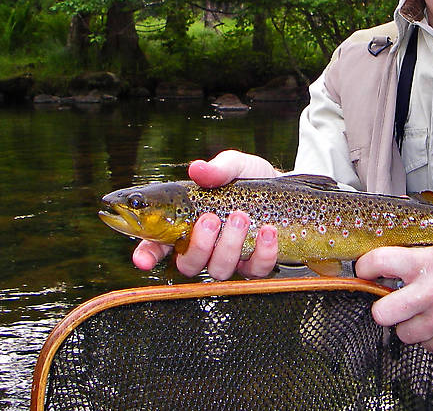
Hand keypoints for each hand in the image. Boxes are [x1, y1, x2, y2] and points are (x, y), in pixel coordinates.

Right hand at [132, 150, 281, 278]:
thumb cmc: (250, 181)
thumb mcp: (235, 166)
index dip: (146, 255)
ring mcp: (231, 260)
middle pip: (188, 264)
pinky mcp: (257, 265)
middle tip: (212, 219)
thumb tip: (198, 169)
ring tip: (242, 217)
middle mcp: (205, 248)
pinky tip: (269, 231)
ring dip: (230, 244)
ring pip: (220, 269)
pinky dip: (263, 251)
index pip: (157, 246)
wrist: (286, 190)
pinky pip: (256, 270)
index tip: (144, 259)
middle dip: (198, 244)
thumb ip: (217, 169)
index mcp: (187, 225)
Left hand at [354, 243, 432, 351]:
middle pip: (381, 313)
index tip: (366, 270)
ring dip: (411, 323)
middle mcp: (432, 290)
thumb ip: (419, 254)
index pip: (378, 262)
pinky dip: (432, 336)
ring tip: (427, 310)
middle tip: (392, 301)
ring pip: (403, 333)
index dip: (365, 267)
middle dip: (383, 308)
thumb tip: (386, 259)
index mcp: (428, 261)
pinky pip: (427, 345)